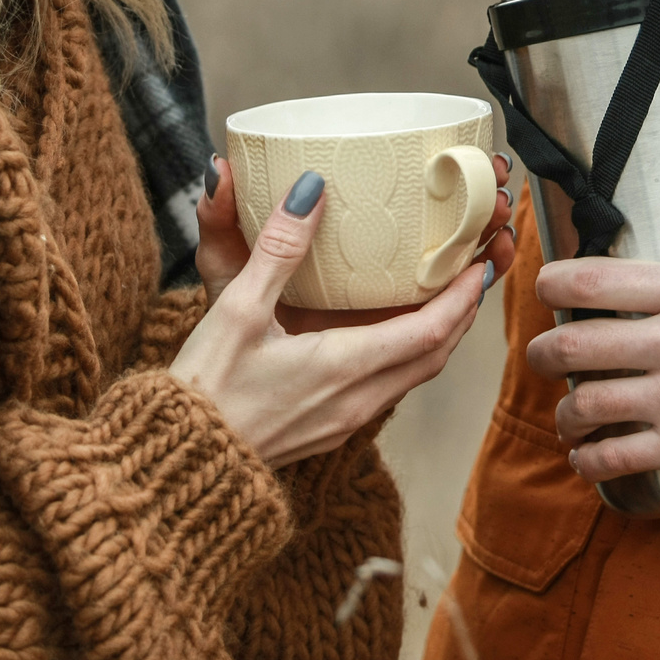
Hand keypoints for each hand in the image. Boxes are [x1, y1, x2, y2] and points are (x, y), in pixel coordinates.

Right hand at [170, 171, 493, 466]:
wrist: (179, 468)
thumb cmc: (204, 392)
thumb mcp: (235, 309)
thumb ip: (278, 249)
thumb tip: (311, 191)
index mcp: (343, 369)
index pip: (430, 332)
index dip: (462, 296)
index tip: (480, 259)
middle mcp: (357, 399)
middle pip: (435, 354)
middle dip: (463, 310)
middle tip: (476, 265)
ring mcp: (347, 418)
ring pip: (415, 371)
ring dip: (440, 333)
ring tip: (448, 291)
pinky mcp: (331, 425)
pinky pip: (390, 384)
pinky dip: (409, 351)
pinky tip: (395, 327)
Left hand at [527, 257, 659, 483]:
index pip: (592, 279)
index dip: (553, 285)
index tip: (546, 291)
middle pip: (572, 345)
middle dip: (543, 355)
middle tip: (543, 359)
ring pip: (584, 404)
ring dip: (565, 415)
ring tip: (568, 419)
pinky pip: (612, 458)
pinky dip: (589, 462)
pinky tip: (585, 459)